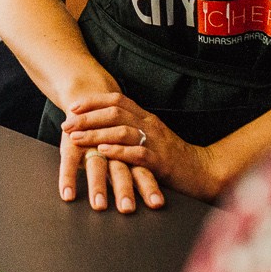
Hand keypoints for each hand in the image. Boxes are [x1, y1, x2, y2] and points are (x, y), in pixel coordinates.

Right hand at [58, 123, 160, 213]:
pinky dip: (68, 179)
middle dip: (125, 189)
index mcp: (129, 147)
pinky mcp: (71, 145)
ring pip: (97, 166)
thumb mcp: (127, 147)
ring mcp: (92, 145)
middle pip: (121, 169)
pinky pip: (69, 162)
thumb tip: (160, 198)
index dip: (150, 186)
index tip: (157, 204)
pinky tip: (67, 195)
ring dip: (99, 186)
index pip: (143, 168)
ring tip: (99, 207)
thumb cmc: (110, 131)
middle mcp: (112, 148)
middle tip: (128, 209)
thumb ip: (141, 168)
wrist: (86, 102)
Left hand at [63, 92, 225, 202]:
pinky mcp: (162, 162)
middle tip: (67, 124)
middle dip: (88, 118)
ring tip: (76, 138)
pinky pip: (138, 152)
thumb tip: (103, 128)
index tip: (73, 107)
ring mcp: (156, 142)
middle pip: (115, 113)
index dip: (93, 102)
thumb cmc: (173, 157)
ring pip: (123, 130)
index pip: (117, 100)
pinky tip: (103, 151)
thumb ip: (132, 130)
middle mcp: (150, 125)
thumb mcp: (151, 138)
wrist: (203, 171)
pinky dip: (118, 151)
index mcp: (146, 118)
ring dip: (96, 133)